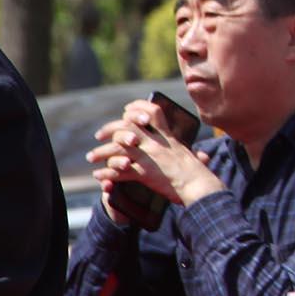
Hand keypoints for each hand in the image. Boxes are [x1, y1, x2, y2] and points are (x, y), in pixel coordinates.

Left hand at [88, 100, 225, 207]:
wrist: (199, 187)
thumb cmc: (200, 176)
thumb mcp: (195, 158)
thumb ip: (194, 155)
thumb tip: (203, 157)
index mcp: (168, 137)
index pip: (152, 111)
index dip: (137, 108)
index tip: (125, 111)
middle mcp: (157, 143)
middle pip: (128, 126)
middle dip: (110, 128)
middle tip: (98, 135)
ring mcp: (150, 157)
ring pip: (119, 147)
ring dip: (102, 152)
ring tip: (91, 157)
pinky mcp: (145, 173)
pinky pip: (119, 171)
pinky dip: (107, 173)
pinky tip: (99, 176)